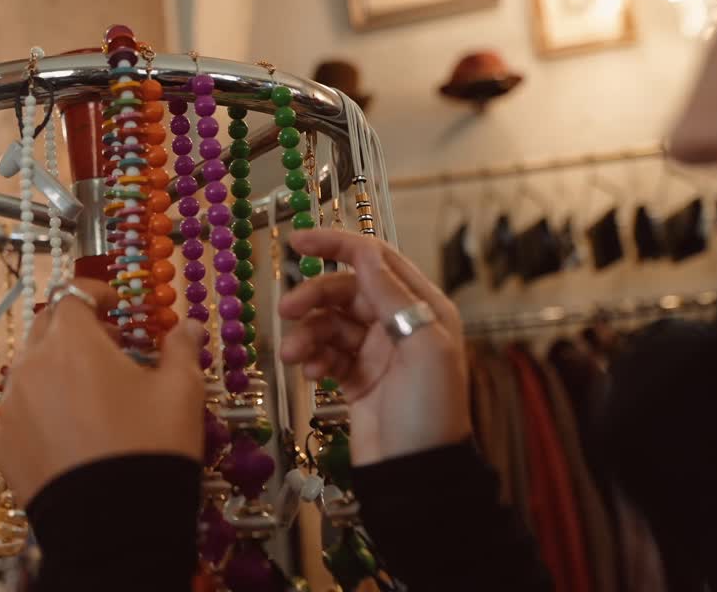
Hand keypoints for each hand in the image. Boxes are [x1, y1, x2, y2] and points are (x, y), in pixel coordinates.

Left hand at [0, 279, 205, 505]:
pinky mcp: (0, 445)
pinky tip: (64, 433)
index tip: (118, 306)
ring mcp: (9, 406)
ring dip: (55, 369)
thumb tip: (189, 328)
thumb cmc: (151, 445)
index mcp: (72, 340)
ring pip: (28, 370)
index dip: (97, 294)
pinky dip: (37, 412)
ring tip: (88, 395)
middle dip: (76, 329)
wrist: (113, 525)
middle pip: (46, 328)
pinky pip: (15, 414)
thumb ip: (182, 349)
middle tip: (110, 348)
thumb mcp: (182, 391)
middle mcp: (30, 364)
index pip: (73, 294)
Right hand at [278, 230, 469, 466]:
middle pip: (346, 291)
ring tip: (292, 356)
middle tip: (286, 310)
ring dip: (307, 335)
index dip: (337, 245)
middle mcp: (399, 324)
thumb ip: (393, 296)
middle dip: (313, 297)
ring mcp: (376, 352)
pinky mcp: (356, 378)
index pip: (377, 260)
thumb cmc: (430, 411)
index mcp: (423, 308)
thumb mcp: (422, 348)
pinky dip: (313, 358)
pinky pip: (326, 353)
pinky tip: (310, 374)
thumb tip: (365, 253)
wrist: (416, 474)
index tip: (297, 241)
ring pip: (330, 324)